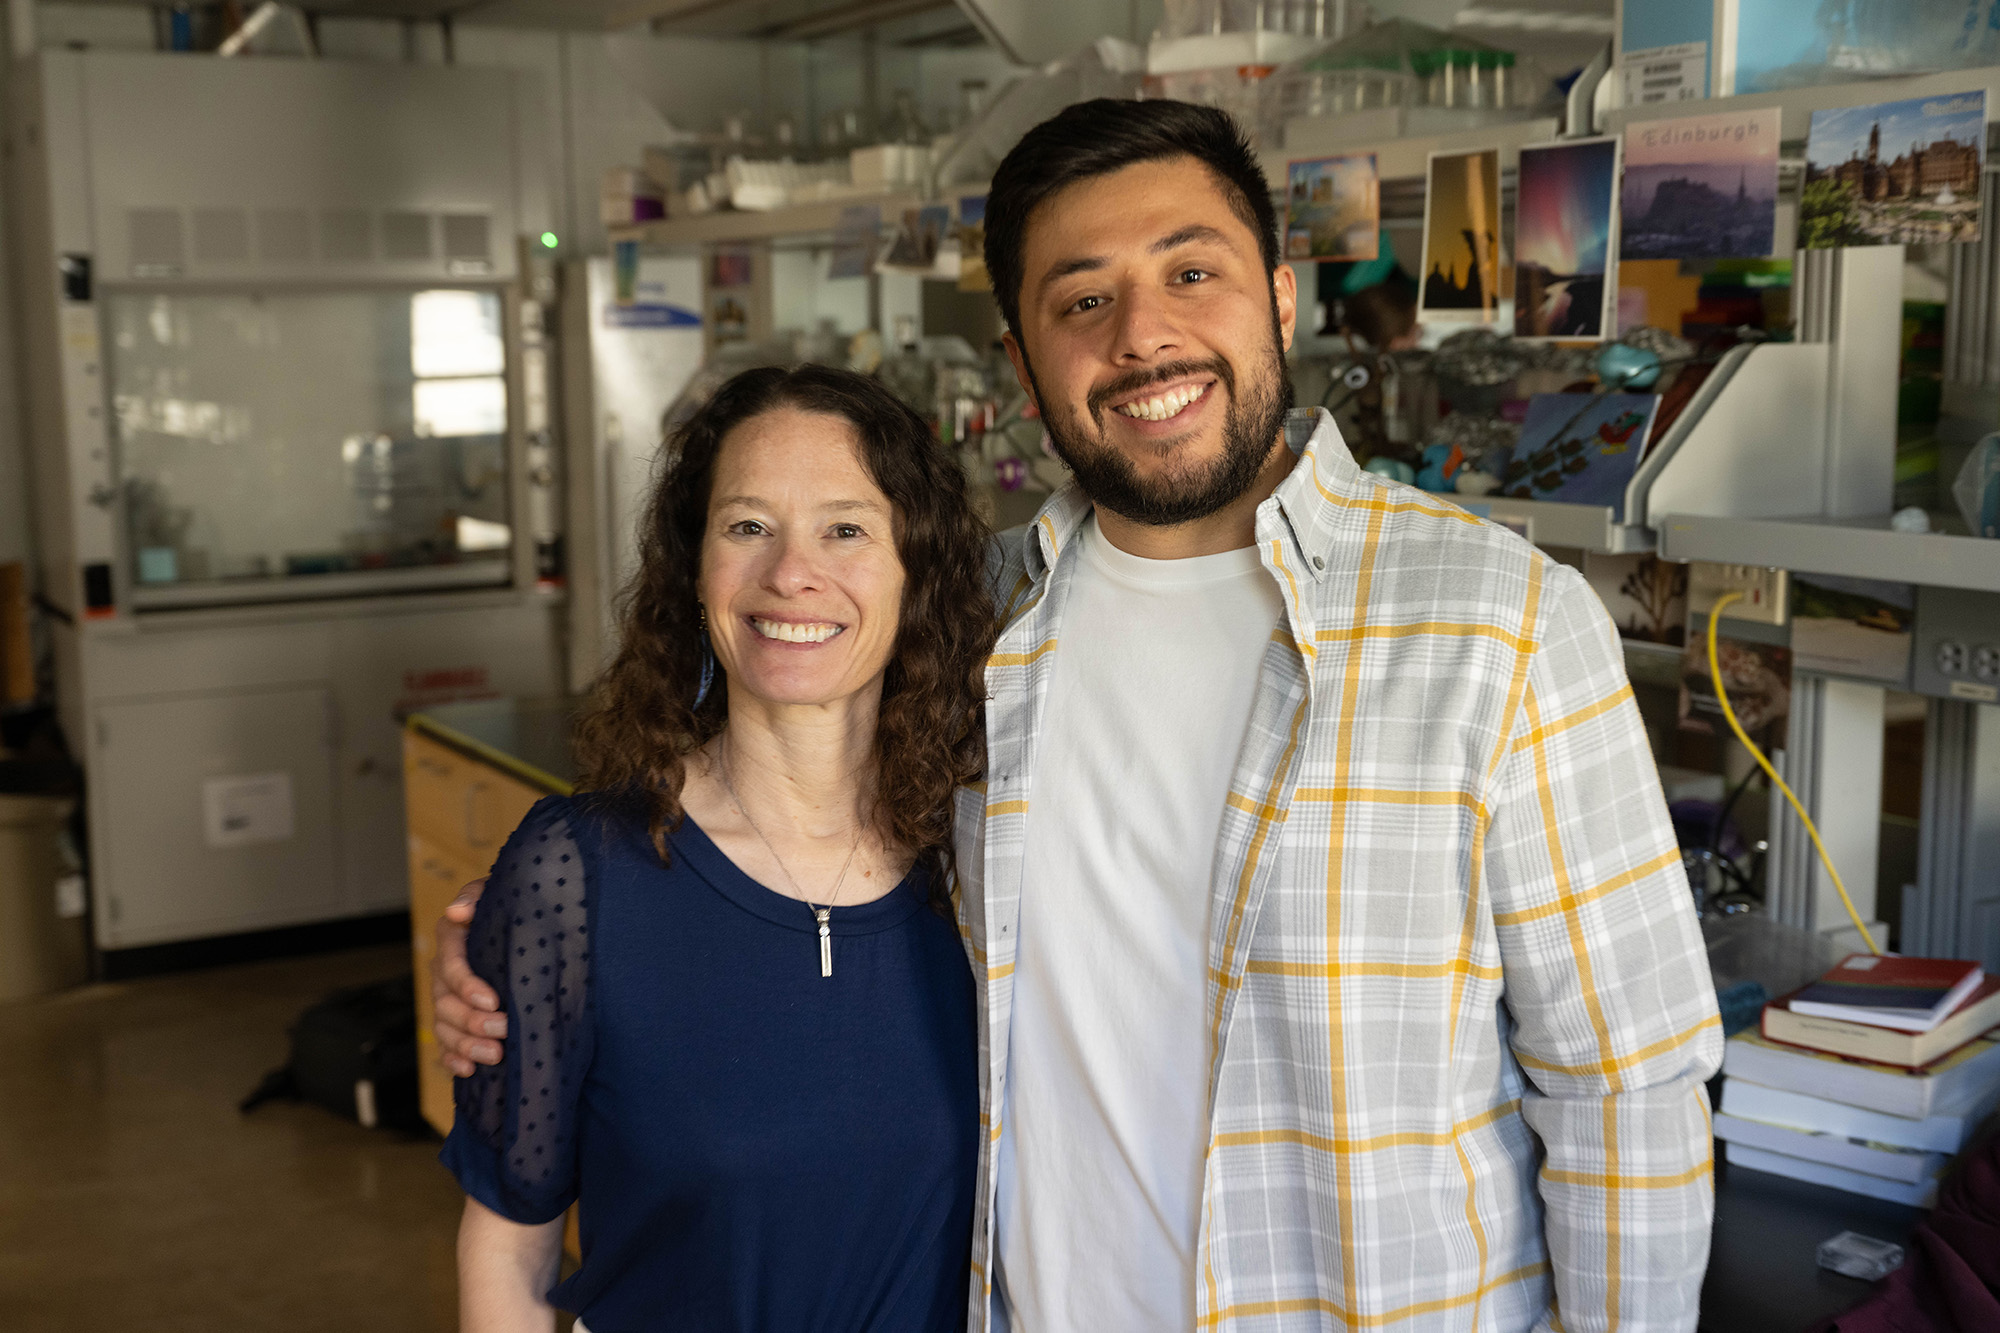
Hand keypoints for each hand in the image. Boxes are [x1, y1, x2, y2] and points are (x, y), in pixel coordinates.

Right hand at [433, 878, 504, 1076]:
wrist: (522, 924)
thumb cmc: (509, 908)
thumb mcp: (495, 895)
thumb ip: (475, 898)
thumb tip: (456, 911)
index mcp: (452, 940)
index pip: (451, 965)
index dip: (467, 985)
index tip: (493, 1001)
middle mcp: (444, 972)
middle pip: (445, 1003)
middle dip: (472, 1021)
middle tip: (502, 1031)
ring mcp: (448, 999)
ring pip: (444, 1027)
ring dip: (466, 1044)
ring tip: (494, 1055)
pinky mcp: (456, 1021)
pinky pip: (446, 1045)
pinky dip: (454, 1059)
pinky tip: (470, 1070)